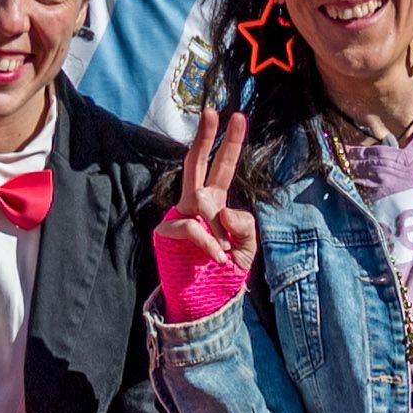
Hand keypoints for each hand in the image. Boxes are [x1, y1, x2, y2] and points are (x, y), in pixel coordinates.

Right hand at [155, 108, 264, 306]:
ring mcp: (179, 215)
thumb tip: (224, 207)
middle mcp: (196, 203)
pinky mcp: (166, 232)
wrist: (206, 300)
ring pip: (201, 198)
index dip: (230, 143)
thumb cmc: (226, 271)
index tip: (238, 117)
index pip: (223, 167)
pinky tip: (217, 256)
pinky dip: (208, 242)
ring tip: (225, 250)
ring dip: (219, 225)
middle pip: (197, 162)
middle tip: (212, 112)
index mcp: (216, 202)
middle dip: (205, 136)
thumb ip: (243, 225)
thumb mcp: (247, 247)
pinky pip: (191, 226)